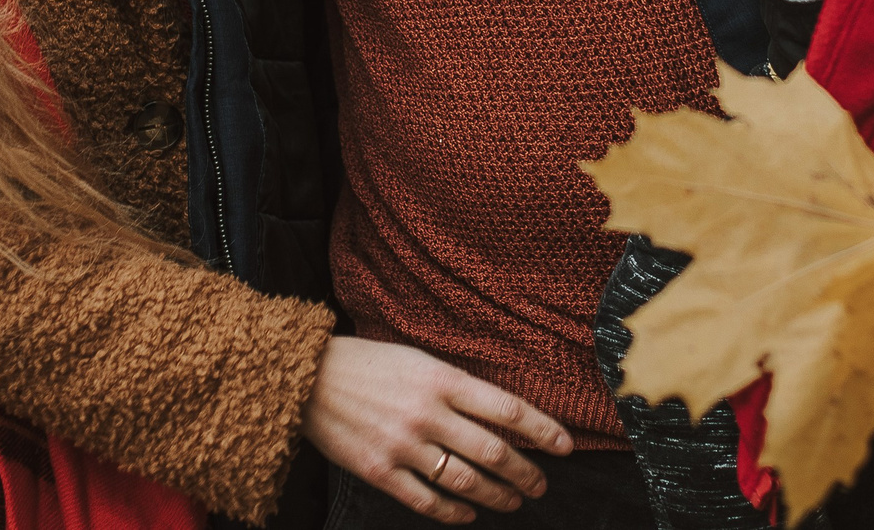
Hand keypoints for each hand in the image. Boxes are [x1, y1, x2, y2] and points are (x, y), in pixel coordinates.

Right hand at [300, 336, 573, 523]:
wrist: (307, 379)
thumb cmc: (368, 364)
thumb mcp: (418, 359)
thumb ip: (456, 386)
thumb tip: (499, 413)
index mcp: (441, 379)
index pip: (507, 408)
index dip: (543, 430)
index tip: (566, 446)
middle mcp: (428, 414)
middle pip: (494, 451)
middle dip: (527, 472)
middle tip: (541, 484)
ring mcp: (404, 446)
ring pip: (467, 481)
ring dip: (498, 495)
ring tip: (515, 500)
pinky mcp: (380, 472)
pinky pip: (428, 501)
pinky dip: (455, 512)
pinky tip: (470, 513)